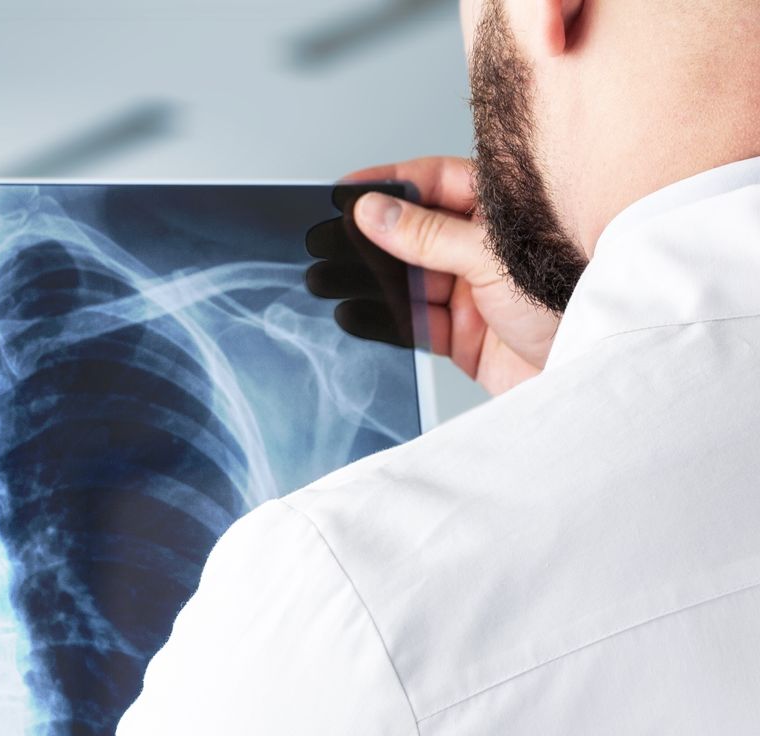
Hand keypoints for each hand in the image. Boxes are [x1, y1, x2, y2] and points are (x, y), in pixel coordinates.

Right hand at [345, 156, 560, 395]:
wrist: (598, 368)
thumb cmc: (576, 300)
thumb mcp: (493, 257)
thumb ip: (428, 235)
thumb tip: (375, 210)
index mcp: (504, 209)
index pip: (435, 182)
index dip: (388, 183)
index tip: (345, 190)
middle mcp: (485, 248)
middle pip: (414, 233)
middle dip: (369, 237)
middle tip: (324, 237)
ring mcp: (473, 292)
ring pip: (407, 280)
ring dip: (368, 281)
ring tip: (326, 277)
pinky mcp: (464, 337)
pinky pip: (413, 324)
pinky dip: (382, 320)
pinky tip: (352, 312)